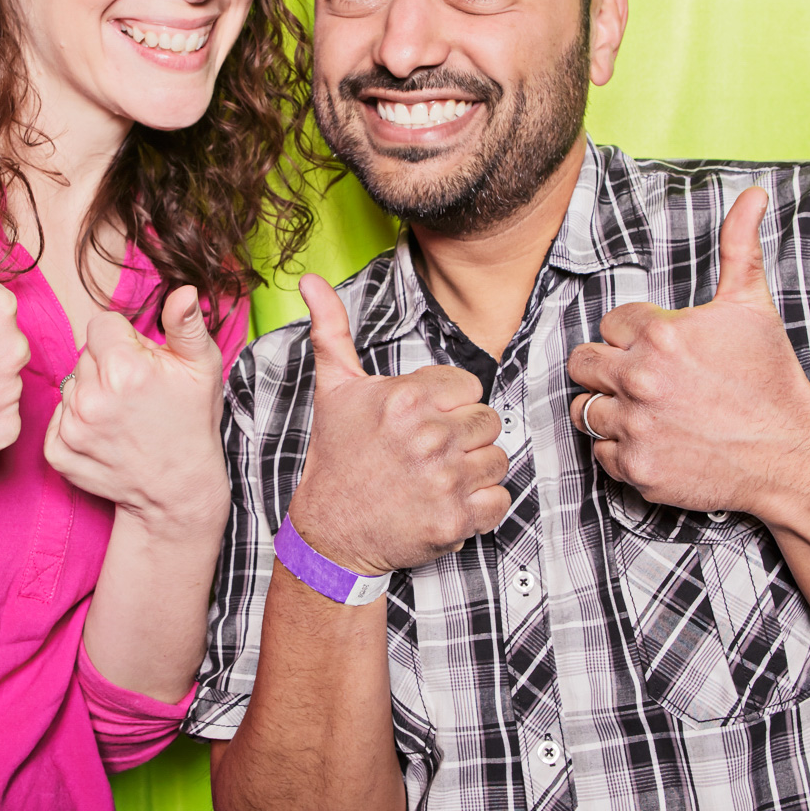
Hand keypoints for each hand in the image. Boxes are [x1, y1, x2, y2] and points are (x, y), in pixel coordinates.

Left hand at [44, 286, 228, 536]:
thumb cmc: (192, 423)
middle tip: (135, 393)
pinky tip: (103, 435)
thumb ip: (186, 325)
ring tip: (121, 416)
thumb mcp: (202, 369)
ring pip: (71, 385)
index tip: (141, 363)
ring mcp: (71, 427)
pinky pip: (57, 419)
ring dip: (90, 393)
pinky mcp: (58, 453)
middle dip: (107, 365)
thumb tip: (183, 291)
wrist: (179, 490)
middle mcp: (91, 397)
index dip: (124, 340)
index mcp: (124, 368)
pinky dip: (75, 424)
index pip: (101, 324)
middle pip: (85, 354)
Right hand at [288, 275, 509, 576]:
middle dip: (463, 435)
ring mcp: (446, 480)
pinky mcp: (456, 520)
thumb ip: (332, 329)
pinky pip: (499, 500)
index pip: (468, 386)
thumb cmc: (336, 458)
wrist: (330, 531)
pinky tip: (447, 501)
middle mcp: (431, 436)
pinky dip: (480, 506)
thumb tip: (310, 279)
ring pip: (497, 459)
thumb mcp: (333, 389)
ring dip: (474, 470)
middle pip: (488, 421)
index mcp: (408, 399)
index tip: (422, 421)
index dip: (448, 404)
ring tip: (437, 477)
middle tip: (429, 452)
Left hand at [566, 187, 809, 514]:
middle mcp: (640, 379)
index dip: (633, 334)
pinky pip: (599, 453)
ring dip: (608, 407)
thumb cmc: (772, 378)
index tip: (661, 348)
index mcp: (660, 335)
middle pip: (581, 363)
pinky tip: (654, 440)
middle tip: (641, 378)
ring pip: (584, 409)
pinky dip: (620, 449)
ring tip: (645, 409)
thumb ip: (740, 248)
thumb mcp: (754, 307)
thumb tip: (752, 195)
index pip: (610, 323)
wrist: (792, 455)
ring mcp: (635, 426)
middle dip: (606, 366)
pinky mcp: (636, 468)